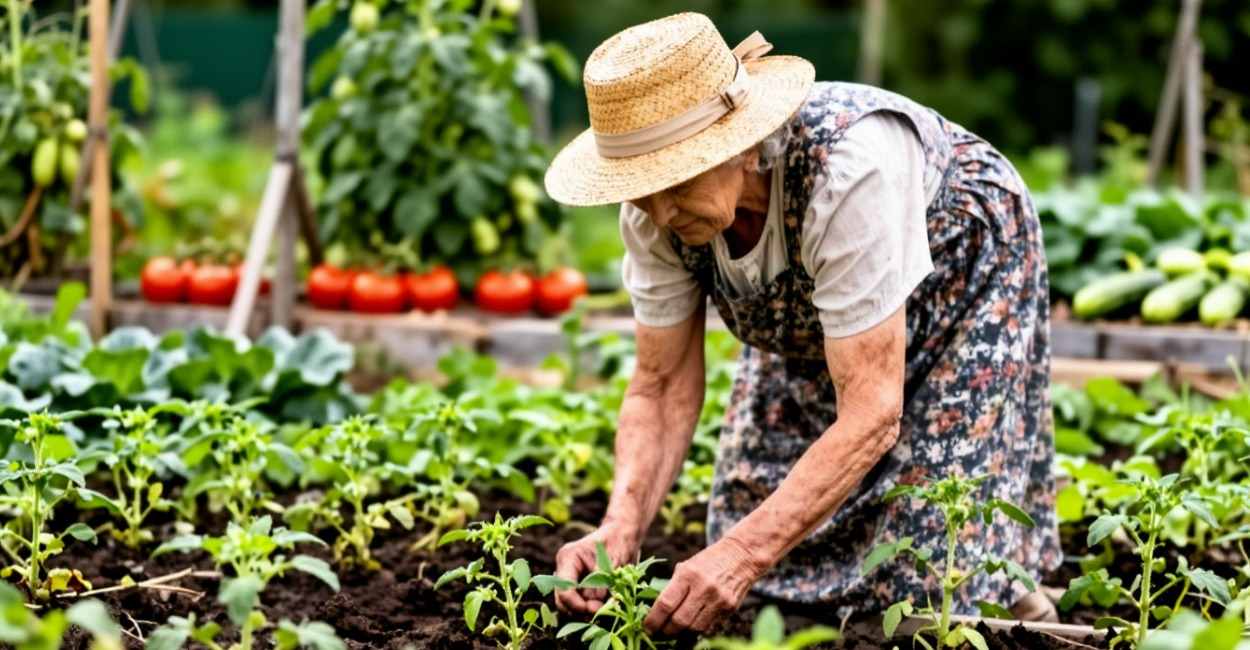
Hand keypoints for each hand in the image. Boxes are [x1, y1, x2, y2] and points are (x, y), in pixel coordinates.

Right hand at [553, 522, 639, 615]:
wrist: (624, 535)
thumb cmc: (618, 541)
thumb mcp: (612, 560)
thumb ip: (601, 581)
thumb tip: (593, 603)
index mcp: (569, 557)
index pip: (563, 588)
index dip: (576, 604)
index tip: (594, 610)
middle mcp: (565, 569)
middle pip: (562, 600)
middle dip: (580, 610)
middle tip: (601, 612)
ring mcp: (571, 578)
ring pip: (569, 605)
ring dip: (585, 612)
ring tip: (605, 609)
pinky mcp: (579, 586)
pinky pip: (579, 603)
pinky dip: (590, 609)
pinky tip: (604, 606)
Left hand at [643, 536, 764, 636]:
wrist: (740, 556)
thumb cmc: (707, 562)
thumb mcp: (686, 567)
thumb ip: (673, 588)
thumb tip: (655, 613)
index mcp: (688, 574)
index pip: (666, 604)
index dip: (653, 620)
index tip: (646, 628)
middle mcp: (704, 587)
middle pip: (679, 621)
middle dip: (665, 632)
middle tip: (657, 635)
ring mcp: (718, 599)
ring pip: (694, 628)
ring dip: (680, 635)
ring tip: (672, 633)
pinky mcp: (729, 608)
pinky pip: (708, 627)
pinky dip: (696, 631)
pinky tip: (690, 628)